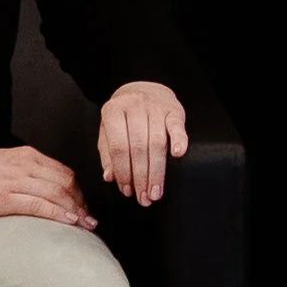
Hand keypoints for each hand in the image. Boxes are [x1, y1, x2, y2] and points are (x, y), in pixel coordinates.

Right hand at [0, 145, 96, 227]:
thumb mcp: (1, 164)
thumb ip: (24, 171)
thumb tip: (44, 188)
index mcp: (24, 155)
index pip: (63, 171)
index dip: (78, 191)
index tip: (83, 206)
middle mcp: (23, 164)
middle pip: (65, 182)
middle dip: (81, 202)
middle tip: (89, 219)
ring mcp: (14, 179)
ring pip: (57, 193)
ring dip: (75, 211)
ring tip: (85, 225)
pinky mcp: (4, 197)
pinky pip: (39, 205)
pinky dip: (59, 214)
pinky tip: (69, 222)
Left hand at [98, 80, 187, 206]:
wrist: (141, 89)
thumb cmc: (123, 116)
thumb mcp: (108, 131)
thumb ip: (107, 154)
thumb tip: (110, 177)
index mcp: (113, 111)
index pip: (118, 147)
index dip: (123, 172)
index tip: (127, 190)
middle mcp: (134, 106)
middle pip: (139, 148)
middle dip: (141, 177)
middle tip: (144, 197)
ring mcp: (155, 107)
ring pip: (157, 143)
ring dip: (157, 171)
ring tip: (156, 191)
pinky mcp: (173, 110)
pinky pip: (177, 126)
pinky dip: (179, 141)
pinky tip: (178, 155)